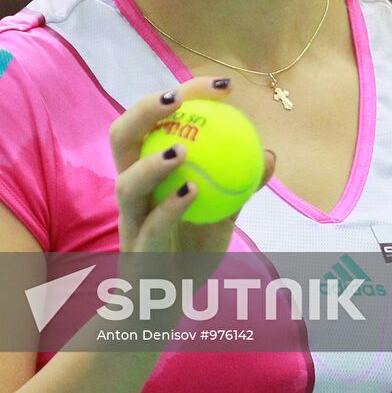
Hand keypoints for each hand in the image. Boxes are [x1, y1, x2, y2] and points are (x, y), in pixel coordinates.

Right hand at [109, 76, 275, 272]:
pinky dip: (170, 208)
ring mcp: (130, 221)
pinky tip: (193, 192)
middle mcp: (132, 188)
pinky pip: (150, 228)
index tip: (222, 86)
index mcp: (146, 169)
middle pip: (122, 137)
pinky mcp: (137, 254)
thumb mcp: (221, 213)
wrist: (164, 305)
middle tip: (179, 98)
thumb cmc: (188, 250)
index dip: (184, 94)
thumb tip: (269, 155)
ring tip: (182, 151)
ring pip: (127, 185)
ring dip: (152, 165)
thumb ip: (241, 185)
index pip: (156, 119)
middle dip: (145, 110)